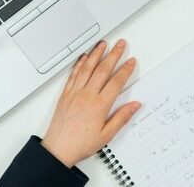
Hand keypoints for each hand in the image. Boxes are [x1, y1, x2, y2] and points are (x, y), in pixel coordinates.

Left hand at [41, 39, 140, 166]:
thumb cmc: (80, 144)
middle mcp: (87, 96)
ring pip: (87, 68)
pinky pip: (74, 74)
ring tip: (103, 44)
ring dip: (96, 54)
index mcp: (99, 105)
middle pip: (103, 69)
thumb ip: (122, 118)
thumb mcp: (106, 135)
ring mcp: (75, 93)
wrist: (58, 149)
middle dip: (114, 54)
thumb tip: (134, 106)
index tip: (130, 61)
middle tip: (121, 44)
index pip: (116, 82)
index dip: (125, 69)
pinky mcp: (65, 94)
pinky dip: (80, 64)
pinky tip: (84, 57)